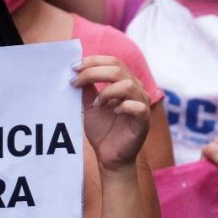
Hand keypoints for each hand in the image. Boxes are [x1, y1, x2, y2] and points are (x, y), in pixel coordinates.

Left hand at [71, 56, 150, 170]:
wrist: (108, 155)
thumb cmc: (102, 129)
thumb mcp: (89, 104)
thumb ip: (87, 87)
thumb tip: (76, 70)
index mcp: (124, 82)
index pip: (112, 61)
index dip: (93, 61)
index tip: (73, 67)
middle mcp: (136, 90)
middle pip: (118, 69)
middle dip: (93, 72)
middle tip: (76, 81)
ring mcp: (142, 105)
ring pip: (128, 85)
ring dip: (107, 91)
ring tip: (97, 104)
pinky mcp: (144, 121)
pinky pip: (138, 107)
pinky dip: (123, 106)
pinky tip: (114, 112)